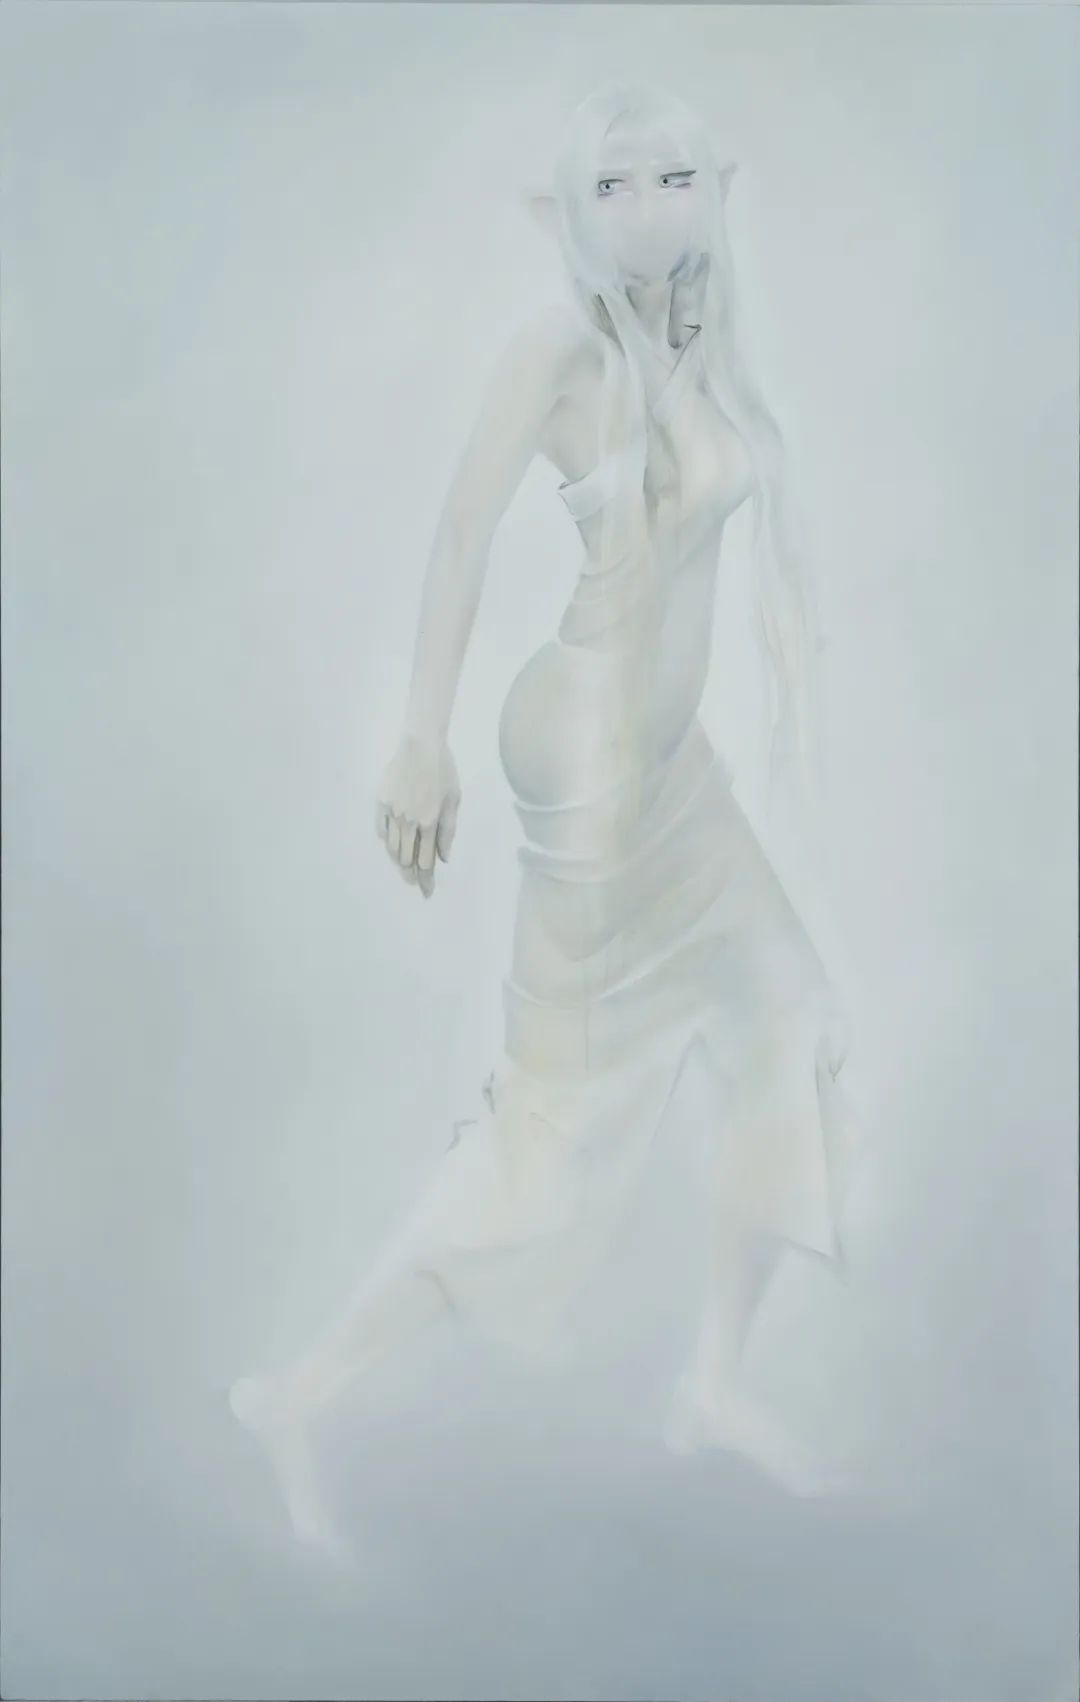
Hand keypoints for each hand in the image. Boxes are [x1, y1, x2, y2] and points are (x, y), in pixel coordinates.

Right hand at [375, 732, 459, 897]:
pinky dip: (387, 843)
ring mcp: (392, 813)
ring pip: (392, 848)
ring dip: (398, 863)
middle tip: (415, 885)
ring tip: (404, 870)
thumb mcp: (454, 800)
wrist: (420, 745)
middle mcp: (409, 822)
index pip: (425, 861)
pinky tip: (392, 846)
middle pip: (406, 860)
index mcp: (429, 823)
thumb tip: (443, 858)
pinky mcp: (381, 803)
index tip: (427, 892)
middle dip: (411, 876)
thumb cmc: (443, 771)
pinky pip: (381, 830)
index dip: (426, 880)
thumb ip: (448, 831)